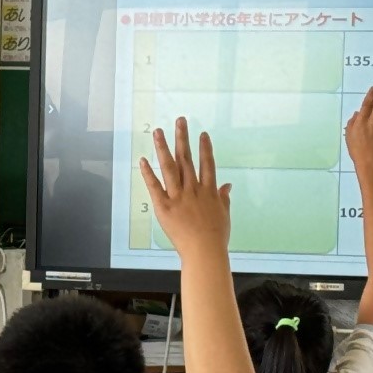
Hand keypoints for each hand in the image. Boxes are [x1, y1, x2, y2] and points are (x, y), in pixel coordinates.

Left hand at [138, 119, 230, 256]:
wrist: (204, 252)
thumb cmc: (216, 236)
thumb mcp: (224, 214)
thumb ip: (223, 198)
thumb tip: (228, 186)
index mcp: (209, 191)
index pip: (208, 164)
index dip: (205, 148)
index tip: (202, 133)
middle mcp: (194, 190)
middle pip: (187, 159)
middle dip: (183, 138)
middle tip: (180, 120)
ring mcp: (178, 197)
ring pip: (170, 167)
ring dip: (163, 148)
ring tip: (158, 132)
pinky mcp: (164, 207)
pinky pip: (154, 187)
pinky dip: (148, 173)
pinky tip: (143, 160)